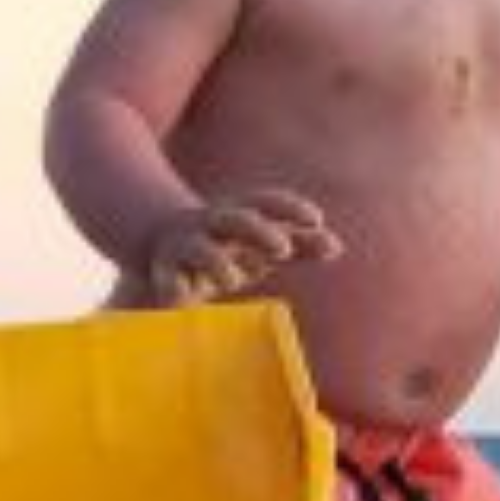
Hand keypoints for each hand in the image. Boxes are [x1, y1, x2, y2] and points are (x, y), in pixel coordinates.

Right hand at [145, 188, 342, 306]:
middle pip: (234, 219)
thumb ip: (301, 245)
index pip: (265, 201)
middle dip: (257, 230)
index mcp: (241, 214)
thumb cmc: (230, 245)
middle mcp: (212, 224)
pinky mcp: (164, 272)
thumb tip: (337, 246)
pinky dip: (171, 288)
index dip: (290, 207)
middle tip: (283, 248)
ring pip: (198, 248)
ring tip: (233, 281)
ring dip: (216, 261)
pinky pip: (165, 278)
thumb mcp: (266, 244)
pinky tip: (179, 299)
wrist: (162, 244)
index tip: (316, 219)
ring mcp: (186, 246)